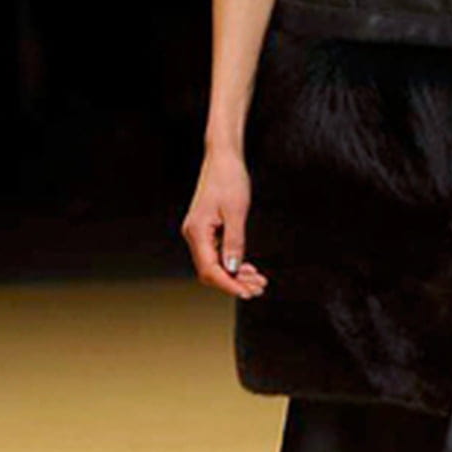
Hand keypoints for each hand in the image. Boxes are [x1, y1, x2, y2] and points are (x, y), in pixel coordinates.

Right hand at [181, 146, 267, 297]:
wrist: (223, 158)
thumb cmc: (229, 178)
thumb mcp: (236, 211)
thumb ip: (234, 242)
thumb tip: (233, 268)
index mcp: (197, 231)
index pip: (210, 269)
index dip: (228, 284)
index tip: (246, 293)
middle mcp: (194, 235)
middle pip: (211, 271)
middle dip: (234, 282)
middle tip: (258, 289)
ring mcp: (199, 233)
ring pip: (215, 265)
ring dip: (236, 275)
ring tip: (257, 281)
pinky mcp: (207, 230)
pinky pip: (217, 254)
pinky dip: (233, 263)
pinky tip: (248, 269)